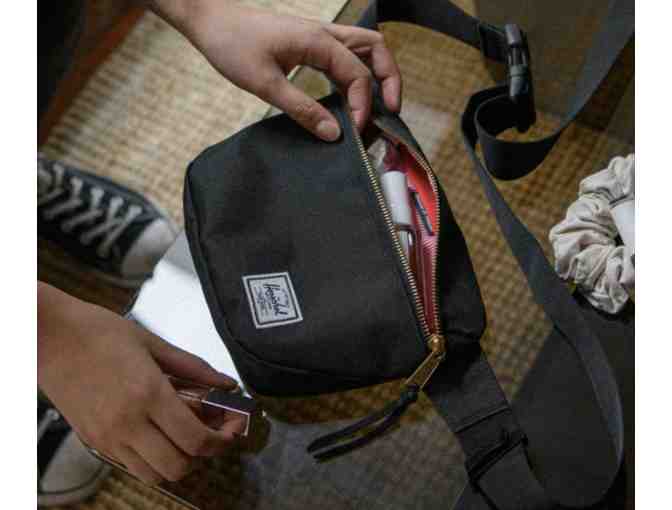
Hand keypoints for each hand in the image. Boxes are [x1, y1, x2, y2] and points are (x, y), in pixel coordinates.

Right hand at [37, 282, 244, 484]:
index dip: (223, 440)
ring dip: (178, 460)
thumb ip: (193, 367)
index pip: (196, 439)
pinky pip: (132, 466)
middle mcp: (128, 422)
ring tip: (186, 434)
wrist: (48, 336)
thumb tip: (225, 383)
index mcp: (148, 393)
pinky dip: (152, 459)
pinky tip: (159, 433)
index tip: (232, 430)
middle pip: (179, 466)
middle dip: (205, 454)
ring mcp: (107, 436)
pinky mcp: (94, 440)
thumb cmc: (96, 332)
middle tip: (214, 432)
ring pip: (155, 474)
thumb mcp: (152, 343)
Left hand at [154, 1, 401, 139]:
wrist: (210, 21)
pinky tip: (347, 100)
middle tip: (391, 111)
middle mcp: (325, 34)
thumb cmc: (232, 46)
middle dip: (389, 79)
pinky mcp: (309, 43)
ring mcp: (319, 36)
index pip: (358, 74)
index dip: (363, 105)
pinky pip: (344, 56)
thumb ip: (302, 110)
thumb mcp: (265, 84)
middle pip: (375, 49)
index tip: (356, 131)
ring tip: (376, 108)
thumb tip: (335, 134)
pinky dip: (354, 76)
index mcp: (318, 41)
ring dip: (375, 75)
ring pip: (363, 49)